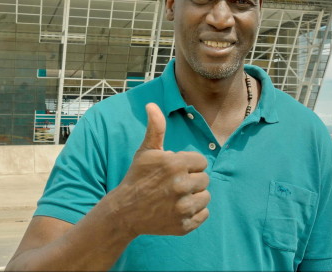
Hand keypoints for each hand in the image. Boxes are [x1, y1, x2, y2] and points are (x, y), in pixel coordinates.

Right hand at [109, 103, 209, 236]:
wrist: (125, 211)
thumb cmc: (137, 177)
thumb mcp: (146, 151)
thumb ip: (155, 128)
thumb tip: (152, 105)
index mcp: (175, 164)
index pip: (201, 162)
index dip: (188, 164)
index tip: (174, 169)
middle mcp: (181, 186)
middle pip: (205, 179)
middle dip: (192, 180)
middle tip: (173, 184)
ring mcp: (183, 208)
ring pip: (206, 197)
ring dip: (195, 196)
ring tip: (176, 196)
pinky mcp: (184, 225)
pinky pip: (204, 215)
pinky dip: (195, 213)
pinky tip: (178, 209)